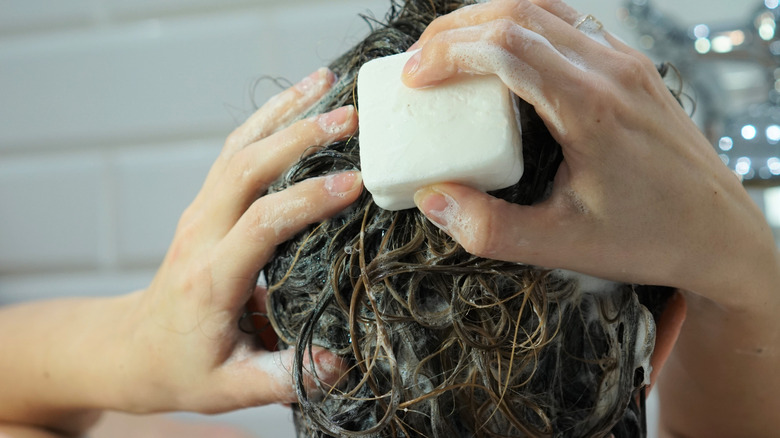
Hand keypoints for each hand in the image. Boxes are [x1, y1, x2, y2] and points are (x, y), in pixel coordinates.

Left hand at [117, 67, 360, 413]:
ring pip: (238, 147)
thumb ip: (282, 378)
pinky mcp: (207, 204)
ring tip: (327, 84)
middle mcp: (201, 235)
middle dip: (299, 137)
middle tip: (350, 119)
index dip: (307, 200)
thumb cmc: (181, 368)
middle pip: (246, 168)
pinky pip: (236, 150)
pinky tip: (299, 99)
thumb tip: (337, 366)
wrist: (132, 349)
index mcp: (210, 278)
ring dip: (283, 112)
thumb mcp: (229, 388)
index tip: (355, 184)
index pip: (260, 225)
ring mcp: (200, 213)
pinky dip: (268, 119)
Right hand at [405, 0, 778, 307]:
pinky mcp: (630, 68)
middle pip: (518, 13)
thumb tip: (433, 197)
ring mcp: (624, 62)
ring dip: (488, 21)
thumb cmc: (650, 237)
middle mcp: (610, 70)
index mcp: (590, 106)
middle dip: (456, 31)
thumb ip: (488, 227)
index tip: (414, 78)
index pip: (505, 46)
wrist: (720, 233)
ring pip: (543, 9)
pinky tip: (502, 58)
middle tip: (419, 63)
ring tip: (451, 54)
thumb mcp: (560, 245)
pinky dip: (522, 27)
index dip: (448, 53)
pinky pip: (567, 24)